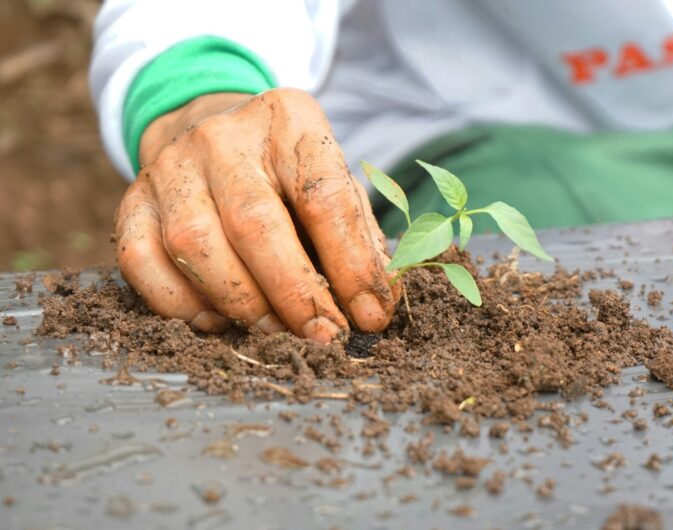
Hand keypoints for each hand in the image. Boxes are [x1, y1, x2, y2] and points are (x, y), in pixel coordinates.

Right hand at [114, 88, 398, 341]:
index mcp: (289, 121)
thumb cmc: (285, 173)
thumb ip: (358, 238)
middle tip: (323, 337)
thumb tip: (377, 306)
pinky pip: (142, 263)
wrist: (208, 133)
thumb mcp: (332, 184)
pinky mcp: (131, 201)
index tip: (369, 317)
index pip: (324, 197)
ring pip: (195, 247)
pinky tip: (218, 320)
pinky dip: (182, 307)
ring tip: (275, 329)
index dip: (352, 266)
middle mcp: (221, 137)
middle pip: (254, 224)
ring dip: (242, 304)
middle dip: (294, 295)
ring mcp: (169, 167)